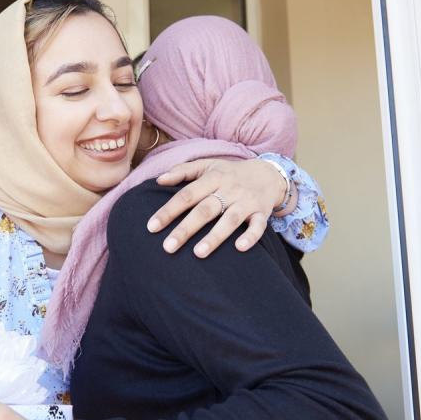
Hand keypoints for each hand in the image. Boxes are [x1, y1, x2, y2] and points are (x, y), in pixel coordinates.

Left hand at [148, 158, 296, 257]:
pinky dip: (250, 237)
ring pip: (230, 220)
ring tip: (198, 254)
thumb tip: (159, 180)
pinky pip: (258, 226)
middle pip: (205, 210)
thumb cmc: (230, 173)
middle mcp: (229, 189)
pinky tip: (239, 248)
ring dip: (215, 236)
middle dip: (186, 229)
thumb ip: (183, 170)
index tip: (151, 227)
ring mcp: (246, 202)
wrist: (269, 174)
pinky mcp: (262, 213)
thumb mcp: (208, 165)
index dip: (168, 210)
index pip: (187, 195)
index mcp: (213, 177)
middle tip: (168, 247)